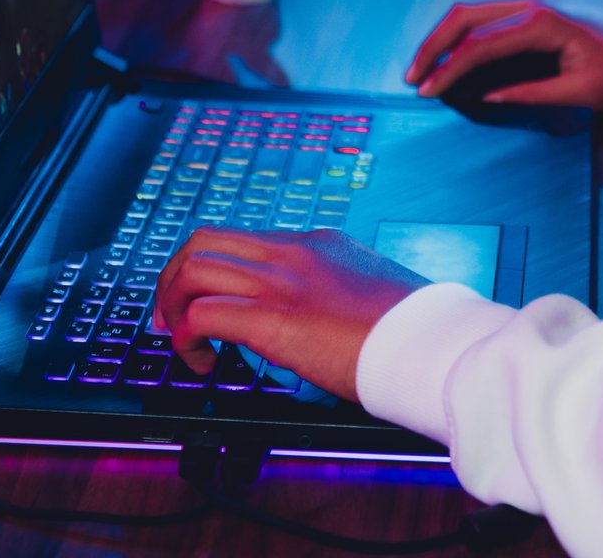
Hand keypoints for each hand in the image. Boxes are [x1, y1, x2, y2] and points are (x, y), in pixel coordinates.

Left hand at [151, 226, 429, 401]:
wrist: (430, 339)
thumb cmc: (413, 326)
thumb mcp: (372, 290)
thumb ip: (341, 291)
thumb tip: (325, 319)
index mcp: (318, 243)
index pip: (246, 240)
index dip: (215, 270)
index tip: (207, 299)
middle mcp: (293, 253)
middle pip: (204, 240)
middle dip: (174, 277)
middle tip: (172, 313)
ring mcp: (281, 282)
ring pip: (193, 268)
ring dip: (172, 304)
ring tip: (178, 338)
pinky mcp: (273, 319)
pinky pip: (202, 316)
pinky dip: (187, 339)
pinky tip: (201, 363)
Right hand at [405, 0, 602, 109]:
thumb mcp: (584, 93)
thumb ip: (532, 94)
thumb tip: (487, 99)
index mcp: (545, 21)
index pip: (481, 44)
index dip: (449, 70)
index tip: (427, 93)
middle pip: (466, 14)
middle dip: (434, 44)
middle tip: (412, 76)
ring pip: (475, 8)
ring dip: (447, 35)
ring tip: (427, 67)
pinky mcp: (540, 2)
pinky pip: (492, 12)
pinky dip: (467, 31)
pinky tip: (457, 55)